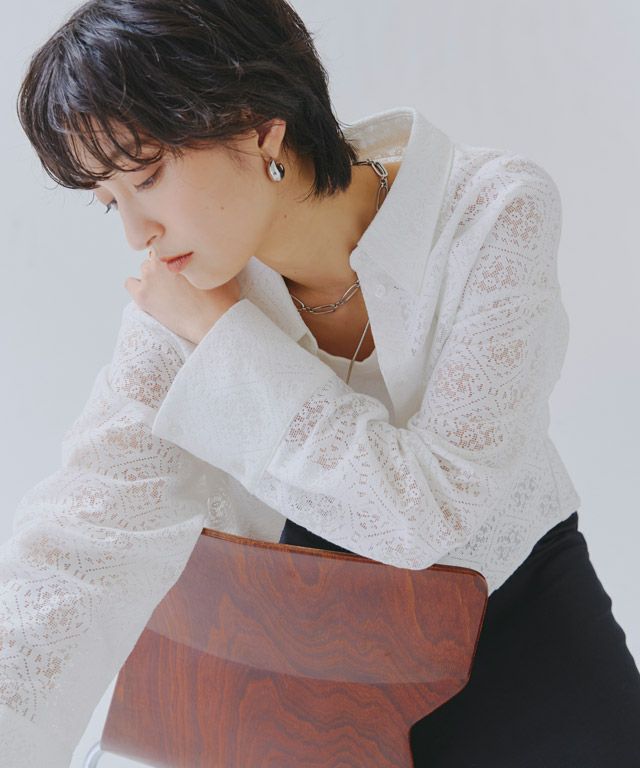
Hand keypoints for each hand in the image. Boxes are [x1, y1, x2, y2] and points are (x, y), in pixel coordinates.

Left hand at [124, 252, 241, 344]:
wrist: (213, 323)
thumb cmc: (221, 298)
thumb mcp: (220, 267)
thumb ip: (208, 254)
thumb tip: (209, 249)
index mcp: (177, 248)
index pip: (169, 242)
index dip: (177, 253)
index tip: (183, 262)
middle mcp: (160, 259)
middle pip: (157, 255)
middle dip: (166, 265)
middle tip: (178, 280)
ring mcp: (149, 277)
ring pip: (145, 269)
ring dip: (154, 276)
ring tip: (168, 291)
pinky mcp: (142, 296)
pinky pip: (130, 284)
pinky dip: (137, 287)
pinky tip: (150, 293)